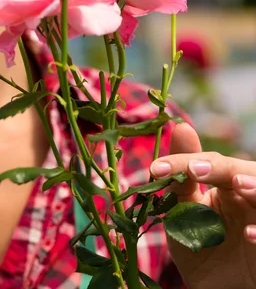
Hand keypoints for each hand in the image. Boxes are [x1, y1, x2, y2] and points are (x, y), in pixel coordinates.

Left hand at [150, 123, 255, 288]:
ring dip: (254, 188)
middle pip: (239, 171)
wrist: (214, 287)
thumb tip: (180, 128)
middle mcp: (248, 195)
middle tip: (194, 169)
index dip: (183, 163)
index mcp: (226, 184)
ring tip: (238, 186)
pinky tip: (248, 234)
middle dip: (219, 167)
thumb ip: (179, 180)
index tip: (155, 169)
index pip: (208, 164)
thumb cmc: (200, 247)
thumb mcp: (182, 214)